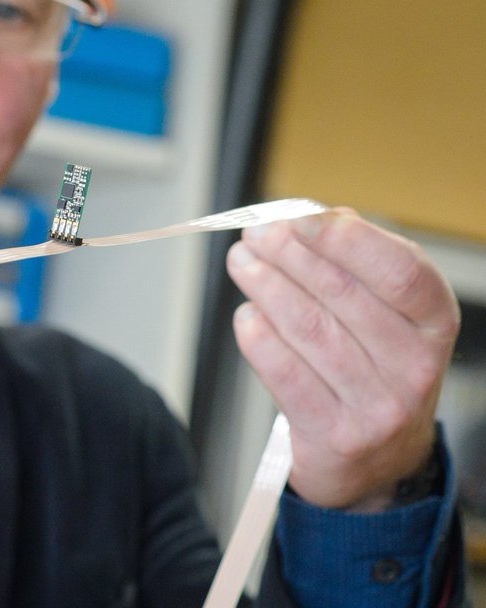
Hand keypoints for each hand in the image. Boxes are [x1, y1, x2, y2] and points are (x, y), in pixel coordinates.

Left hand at [226, 207, 459, 510]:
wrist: (378, 461)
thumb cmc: (374, 366)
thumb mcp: (388, 315)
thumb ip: (358, 264)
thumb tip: (314, 216)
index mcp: (435, 324)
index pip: (399, 271)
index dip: (346, 238)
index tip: (299, 217)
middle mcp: (415, 368)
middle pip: (343, 295)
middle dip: (289, 255)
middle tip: (255, 234)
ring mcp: (377, 407)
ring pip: (309, 329)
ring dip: (266, 286)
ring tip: (242, 262)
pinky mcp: (335, 435)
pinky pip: (286, 374)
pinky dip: (259, 336)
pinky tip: (247, 313)